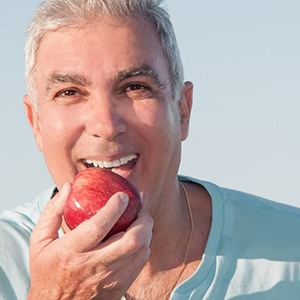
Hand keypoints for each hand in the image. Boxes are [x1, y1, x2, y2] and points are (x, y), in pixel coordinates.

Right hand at [28, 183, 152, 299]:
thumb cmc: (48, 271)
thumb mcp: (40, 241)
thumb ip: (53, 212)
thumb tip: (68, 187)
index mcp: (71, 251)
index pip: (98, 226)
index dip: (114, 208)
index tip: (122, 195)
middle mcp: (93, 266)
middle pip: (130, 241)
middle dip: (142, 220)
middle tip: (140, 209)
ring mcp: (109, 279)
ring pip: (140, 251)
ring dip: (146, 232)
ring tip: (141, 220)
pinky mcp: (119, 286)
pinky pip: (140, 262)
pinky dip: (144, 246)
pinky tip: (139, 237)